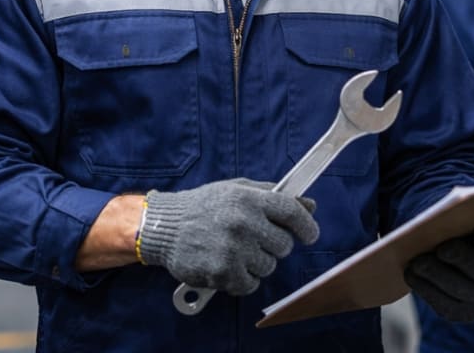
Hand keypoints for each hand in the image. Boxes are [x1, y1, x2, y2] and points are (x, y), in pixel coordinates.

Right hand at [139, 178, 318, 295]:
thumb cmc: (203, 206)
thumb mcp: (236, 190)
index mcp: (249, 199)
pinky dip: (242, 279)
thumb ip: (272, 195)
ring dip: (256, 263)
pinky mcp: (223, 272)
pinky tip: (227, 265)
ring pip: (269, 266)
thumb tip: (309, 205)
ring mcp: (233, 249)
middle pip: (284, 245)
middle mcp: (244, 223)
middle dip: (273, 244)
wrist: (165, 226)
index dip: (307, 226)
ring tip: (235, 250)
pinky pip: (250, 284)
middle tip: (254, 239)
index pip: (293, 213)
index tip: (309, 234)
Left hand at [404, 223, 473, 321]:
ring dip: (437, 275)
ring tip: (417, 262)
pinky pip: (444, 303)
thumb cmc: (463, 230)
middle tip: (442, 249)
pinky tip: (411, 274)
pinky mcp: (463, 313)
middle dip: (461, 259)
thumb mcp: (469, 220)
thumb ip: (465, 216)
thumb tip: (446, 215)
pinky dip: (426, 288)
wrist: (458, 256)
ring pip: (459, 290)